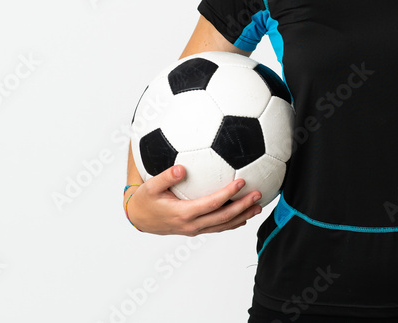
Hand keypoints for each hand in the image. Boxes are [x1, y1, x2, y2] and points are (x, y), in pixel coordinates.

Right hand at [125, 165, 261, 235]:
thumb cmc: (145, 200)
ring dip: (242, 216)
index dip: (228, 193)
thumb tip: (181, 168)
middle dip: (242, 207)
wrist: (139, 219)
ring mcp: (194, 229)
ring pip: (223, 225)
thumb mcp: (150, 187)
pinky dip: (232, 223)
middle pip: (223, 217)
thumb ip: (166, 177)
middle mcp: (191, 224)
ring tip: (258, 206)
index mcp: (183, 213)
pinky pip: (217, 227)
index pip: (212, 203)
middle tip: (258, 195)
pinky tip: (243, 216)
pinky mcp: (195, 229)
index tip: (242, 182)